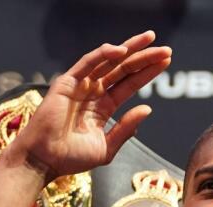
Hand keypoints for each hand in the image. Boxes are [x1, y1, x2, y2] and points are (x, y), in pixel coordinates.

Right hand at [8, 31, 171, 178]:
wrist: (45, 160)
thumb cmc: (71, 158)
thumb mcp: (106, 148)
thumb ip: (125, 129)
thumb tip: (147, 109)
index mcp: (102, 107)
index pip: (129, 84)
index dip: (147, 72)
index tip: (166, 62)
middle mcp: (93, 92)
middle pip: (123, 69)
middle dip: (145, 58)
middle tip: (167, 49)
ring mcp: (80, 85)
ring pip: (109, 62)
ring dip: (130, 49)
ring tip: (151, 40)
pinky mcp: (66, 82)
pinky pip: (87, 63)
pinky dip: (103, 54)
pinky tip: (122, 50)